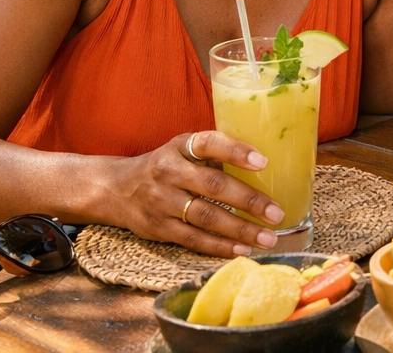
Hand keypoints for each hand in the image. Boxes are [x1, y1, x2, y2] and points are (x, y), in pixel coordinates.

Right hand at [103, 131, 285, 256]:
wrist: (116, 189)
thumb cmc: (166, 166)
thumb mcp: (183, 149)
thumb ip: (214, 154)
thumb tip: (264, 165)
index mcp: (180, 147)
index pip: (209, 143)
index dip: (236, 151)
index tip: (263, 162)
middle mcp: (169, 171)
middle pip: (213, 186)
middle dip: (248, 201)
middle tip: (276, 213)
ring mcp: (162, 201)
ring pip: (206, 217)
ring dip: (240, 229)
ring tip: (268, 238)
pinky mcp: (158, 228)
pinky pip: (193, 239)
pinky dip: (220, 246)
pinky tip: (242, 250)